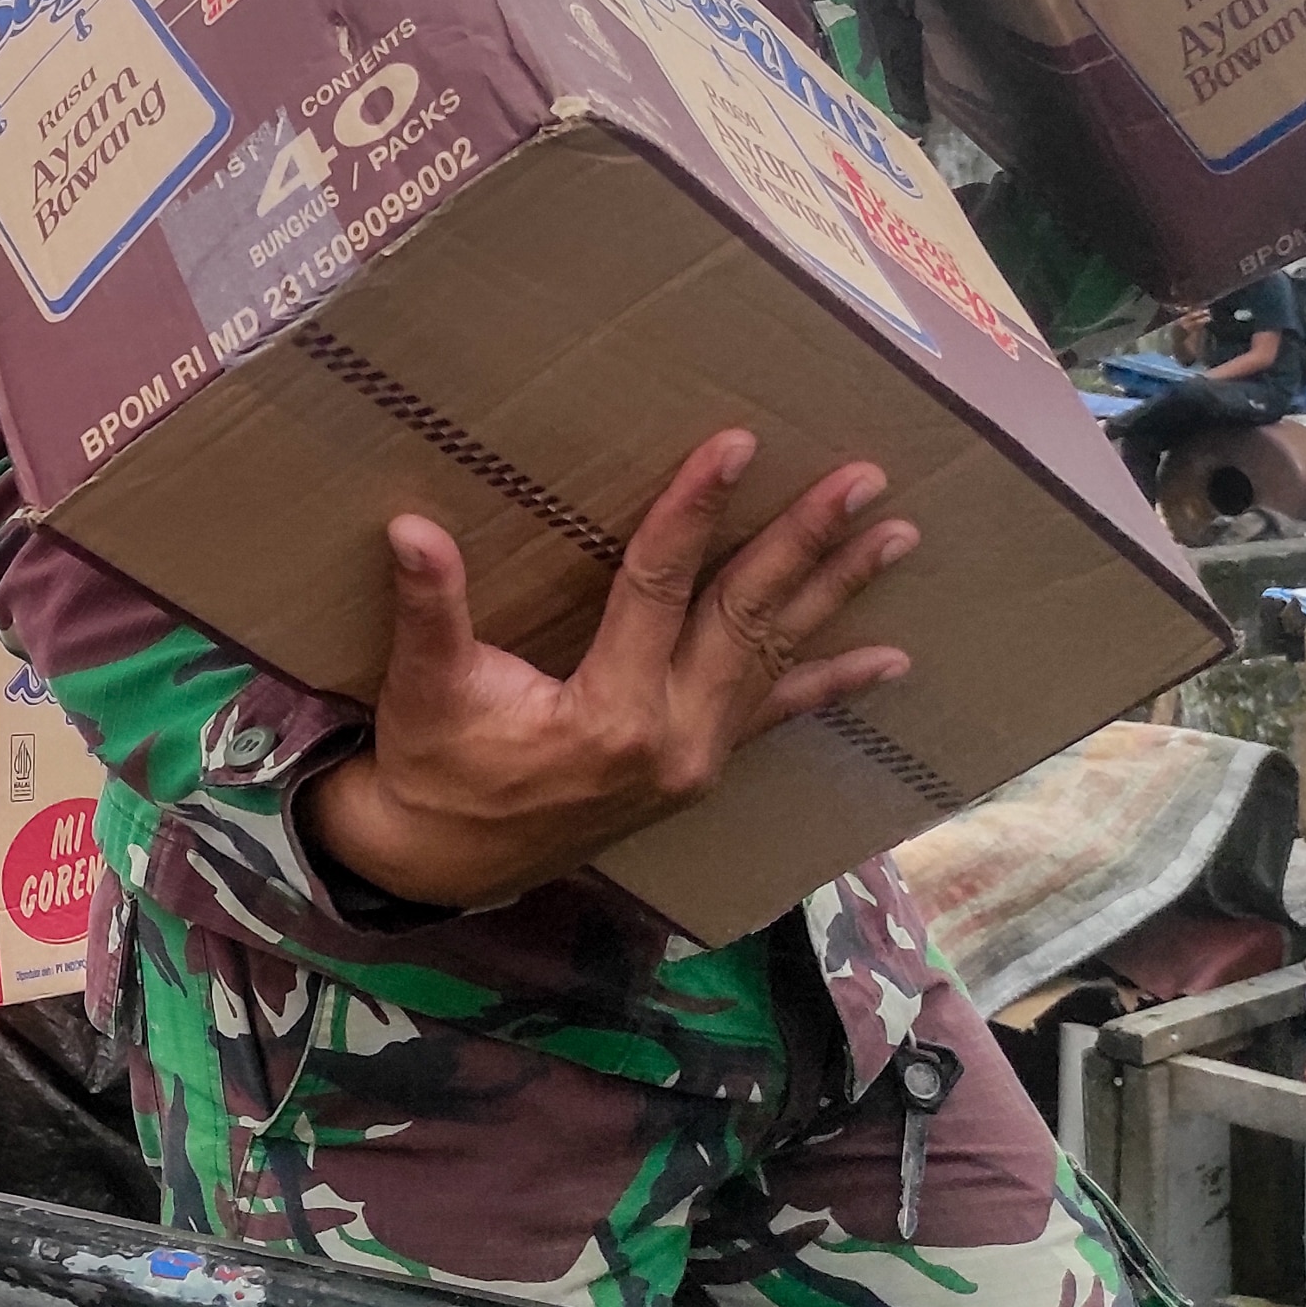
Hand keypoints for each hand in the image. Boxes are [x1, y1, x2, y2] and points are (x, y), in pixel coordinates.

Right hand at [298, 432, 917, 912]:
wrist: (444, 860)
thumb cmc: (435, 766)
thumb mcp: (426, 687)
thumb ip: (429, 608)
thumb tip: (411, 527)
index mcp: (611, 713)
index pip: (663, 586)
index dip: (695, 511)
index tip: (737, 446)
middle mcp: (673, 738)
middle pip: (747, 616)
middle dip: (804, 542)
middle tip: (861, 480)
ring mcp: (696, 759)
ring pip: (774, 657)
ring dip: (834, 593)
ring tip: (894, 535)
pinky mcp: (699, 770)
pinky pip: (776, 715)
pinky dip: (831, 684)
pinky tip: (889, 659)